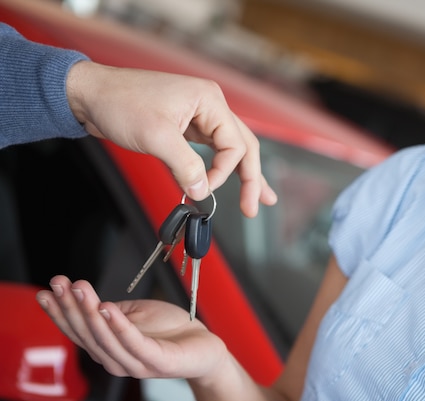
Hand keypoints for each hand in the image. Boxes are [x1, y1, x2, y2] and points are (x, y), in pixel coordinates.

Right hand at [36, 275, 227, 379]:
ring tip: (80, 289)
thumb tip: (90, 300)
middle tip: (60, 282)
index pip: (78, 329)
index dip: (61, 311)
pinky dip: (118, 325)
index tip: (48, 289)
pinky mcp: (155, 362)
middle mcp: (115, 359)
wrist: (204, 346)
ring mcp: (134, 363)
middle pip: (86, 333)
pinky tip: (107, 308)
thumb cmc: (171, 330)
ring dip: (89, 312)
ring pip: (105, 338)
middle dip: (69, 307)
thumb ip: (113, 310)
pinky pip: (133, 343)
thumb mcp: (137, 313)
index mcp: (108, 347)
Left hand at [66, 61, 276, 216]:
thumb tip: (203, 192)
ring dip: (243, 173)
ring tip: (260, 196)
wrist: (90, 95)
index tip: (203, 189)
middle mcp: (209, 106)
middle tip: (256, 205)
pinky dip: (219, 168)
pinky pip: (210, 150)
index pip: (234, 144)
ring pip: (230, 149)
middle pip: (242, 145)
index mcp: (209, 100)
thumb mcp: (157, 137)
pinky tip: (226, 182)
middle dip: (251, 177)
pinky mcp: (185, 127)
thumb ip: (185, 166)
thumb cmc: (120, 103)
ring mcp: (198, 116)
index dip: (223, 172)